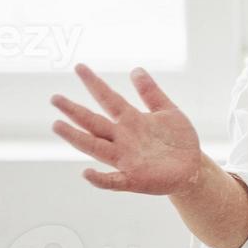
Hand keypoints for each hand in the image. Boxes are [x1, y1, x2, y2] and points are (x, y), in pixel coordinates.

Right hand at [50, 63, 201, 193]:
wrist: (193, 167)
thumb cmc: (177, 139)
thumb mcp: (168, 111)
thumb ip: (151, 93)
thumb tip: (135, 69)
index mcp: (131, 120)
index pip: (108, 98)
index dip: (95, 83)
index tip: (79, 67)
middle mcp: (123, 138)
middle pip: (94, 122)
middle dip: (74, 111)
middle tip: (55, 98)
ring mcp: (126, 159)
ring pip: (96, 148)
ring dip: (77, 138)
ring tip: (58, 126)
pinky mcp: (134, 180)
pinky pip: (112, 181)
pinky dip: (99, 178)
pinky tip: (86, 173)